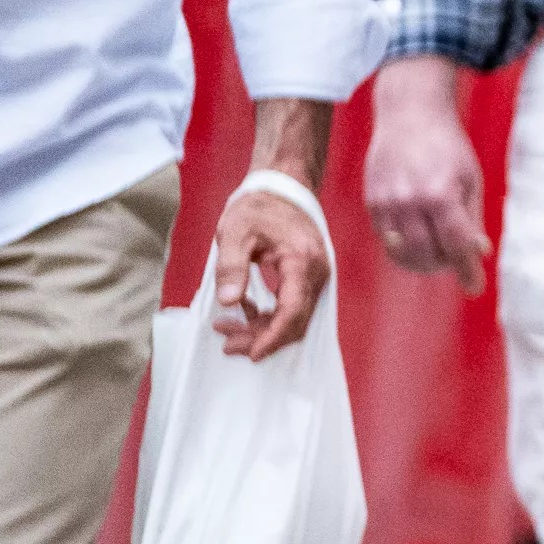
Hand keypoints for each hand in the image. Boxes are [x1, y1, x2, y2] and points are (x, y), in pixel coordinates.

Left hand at [211, 185, 330, 360]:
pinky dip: (270, 315)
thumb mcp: (235, 232)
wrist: (283, 189)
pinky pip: (294, 306)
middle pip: (296, 321)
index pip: (293, 311)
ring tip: (228, 328)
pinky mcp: (309, 278)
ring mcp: (316, 277)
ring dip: (264, 329)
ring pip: (296, 317)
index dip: (273, 336)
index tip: (252, 353)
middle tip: (227, 343)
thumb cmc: (259, 208)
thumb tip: (229, 302)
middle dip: (262, 337)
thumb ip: (232, 266)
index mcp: (301, 262)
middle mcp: (316, 273)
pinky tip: (244, 309)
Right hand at [365, 56, 493, 294]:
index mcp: (439, 196)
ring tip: (438, 255)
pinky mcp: (372, 202)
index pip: (456, 246)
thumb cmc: (447, 146)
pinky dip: (404, 248)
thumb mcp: (471, 179)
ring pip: (403, 252)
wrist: (409, 115)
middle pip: (427, 255)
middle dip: (445, 265)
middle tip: (457, 262)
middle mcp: (408, 202)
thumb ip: (472, 218)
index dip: (467, 270)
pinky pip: (387, 239)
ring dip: (423, 261)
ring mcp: (386, 203)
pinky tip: (417, 240)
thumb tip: (478, 253)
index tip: (475, 287)